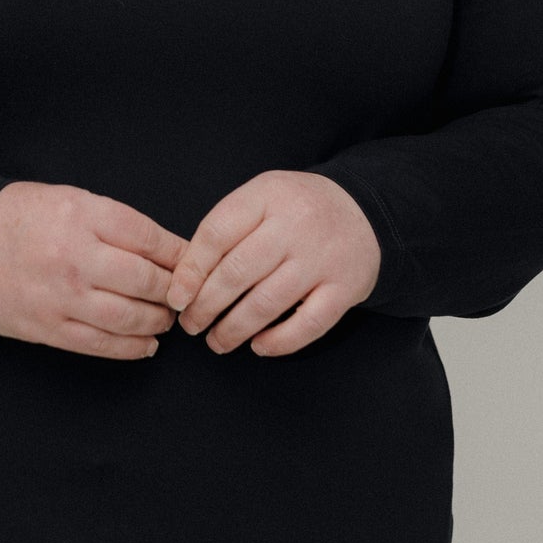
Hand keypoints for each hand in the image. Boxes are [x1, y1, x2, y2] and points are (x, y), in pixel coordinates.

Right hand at [0, 181, 186, 360]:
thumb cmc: (21, 220)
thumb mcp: (69, 200)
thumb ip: (115, 221)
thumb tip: (167, 248)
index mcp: (81, 215)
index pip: (148, 238)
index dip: (178, 253)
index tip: (191, 262)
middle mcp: (74, 256)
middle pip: (145, 279)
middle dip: (172, 289)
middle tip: (182, 292)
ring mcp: (62, 297)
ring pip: (129, 316)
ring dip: (157, 321)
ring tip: (166, 318)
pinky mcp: (50, 328)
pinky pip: (102, 344)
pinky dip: (132, 348)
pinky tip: (147, 344)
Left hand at [164, 170, 381, 355]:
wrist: (364, 210)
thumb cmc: (298, 209)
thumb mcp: (262, 197)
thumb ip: (227, 229)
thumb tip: (185, 280)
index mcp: (267, 195)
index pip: (217, 234)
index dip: (191, 271)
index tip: (177, 298)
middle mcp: (296, 225)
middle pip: (237, 272)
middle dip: (206, 306)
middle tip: (191, 325)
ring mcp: (322, 257)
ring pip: (267, 303)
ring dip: (234, 329)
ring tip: (217, 341)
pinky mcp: (346, 287)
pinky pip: (308, 324)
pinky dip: (279, 341)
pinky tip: (259, 346)